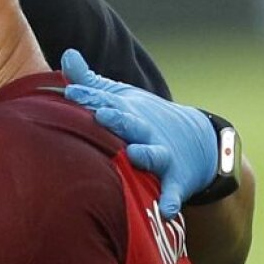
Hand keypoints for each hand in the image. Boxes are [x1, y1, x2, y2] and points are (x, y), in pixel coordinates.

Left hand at [61, 49, 216, 218]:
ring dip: (145, 154)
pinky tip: (165, 210)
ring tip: (134, 154)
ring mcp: (162, 154)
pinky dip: (170, 200)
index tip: (71, 93)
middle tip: (103, 115)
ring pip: (153, 154)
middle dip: (118, 119)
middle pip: (130, 123)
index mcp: (127, 113)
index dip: (90, 98)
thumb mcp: (119, 99)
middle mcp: (144, 132)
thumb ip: (90, 81)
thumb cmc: (142, 122)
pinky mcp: (176, 180)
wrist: (196, 143)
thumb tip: (67, 54)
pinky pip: (172, 192)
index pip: (107, 103)